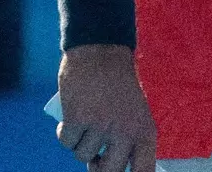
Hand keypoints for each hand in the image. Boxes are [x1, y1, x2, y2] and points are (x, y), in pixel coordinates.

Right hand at [55, 45, 156, 170]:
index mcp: (145, 131)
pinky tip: (72, 116)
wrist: (102, 52)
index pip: (143, 171)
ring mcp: (101, 127)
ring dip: (80, 144)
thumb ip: (127, 141)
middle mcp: (126, 132)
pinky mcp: (78, 119)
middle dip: (97, 168)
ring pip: (82, 156)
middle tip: (95, 159)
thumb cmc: (119, 85)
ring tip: (86, 122)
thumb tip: (110, 169)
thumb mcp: (135, 113)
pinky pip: (67, 142)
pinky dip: (66, 133)